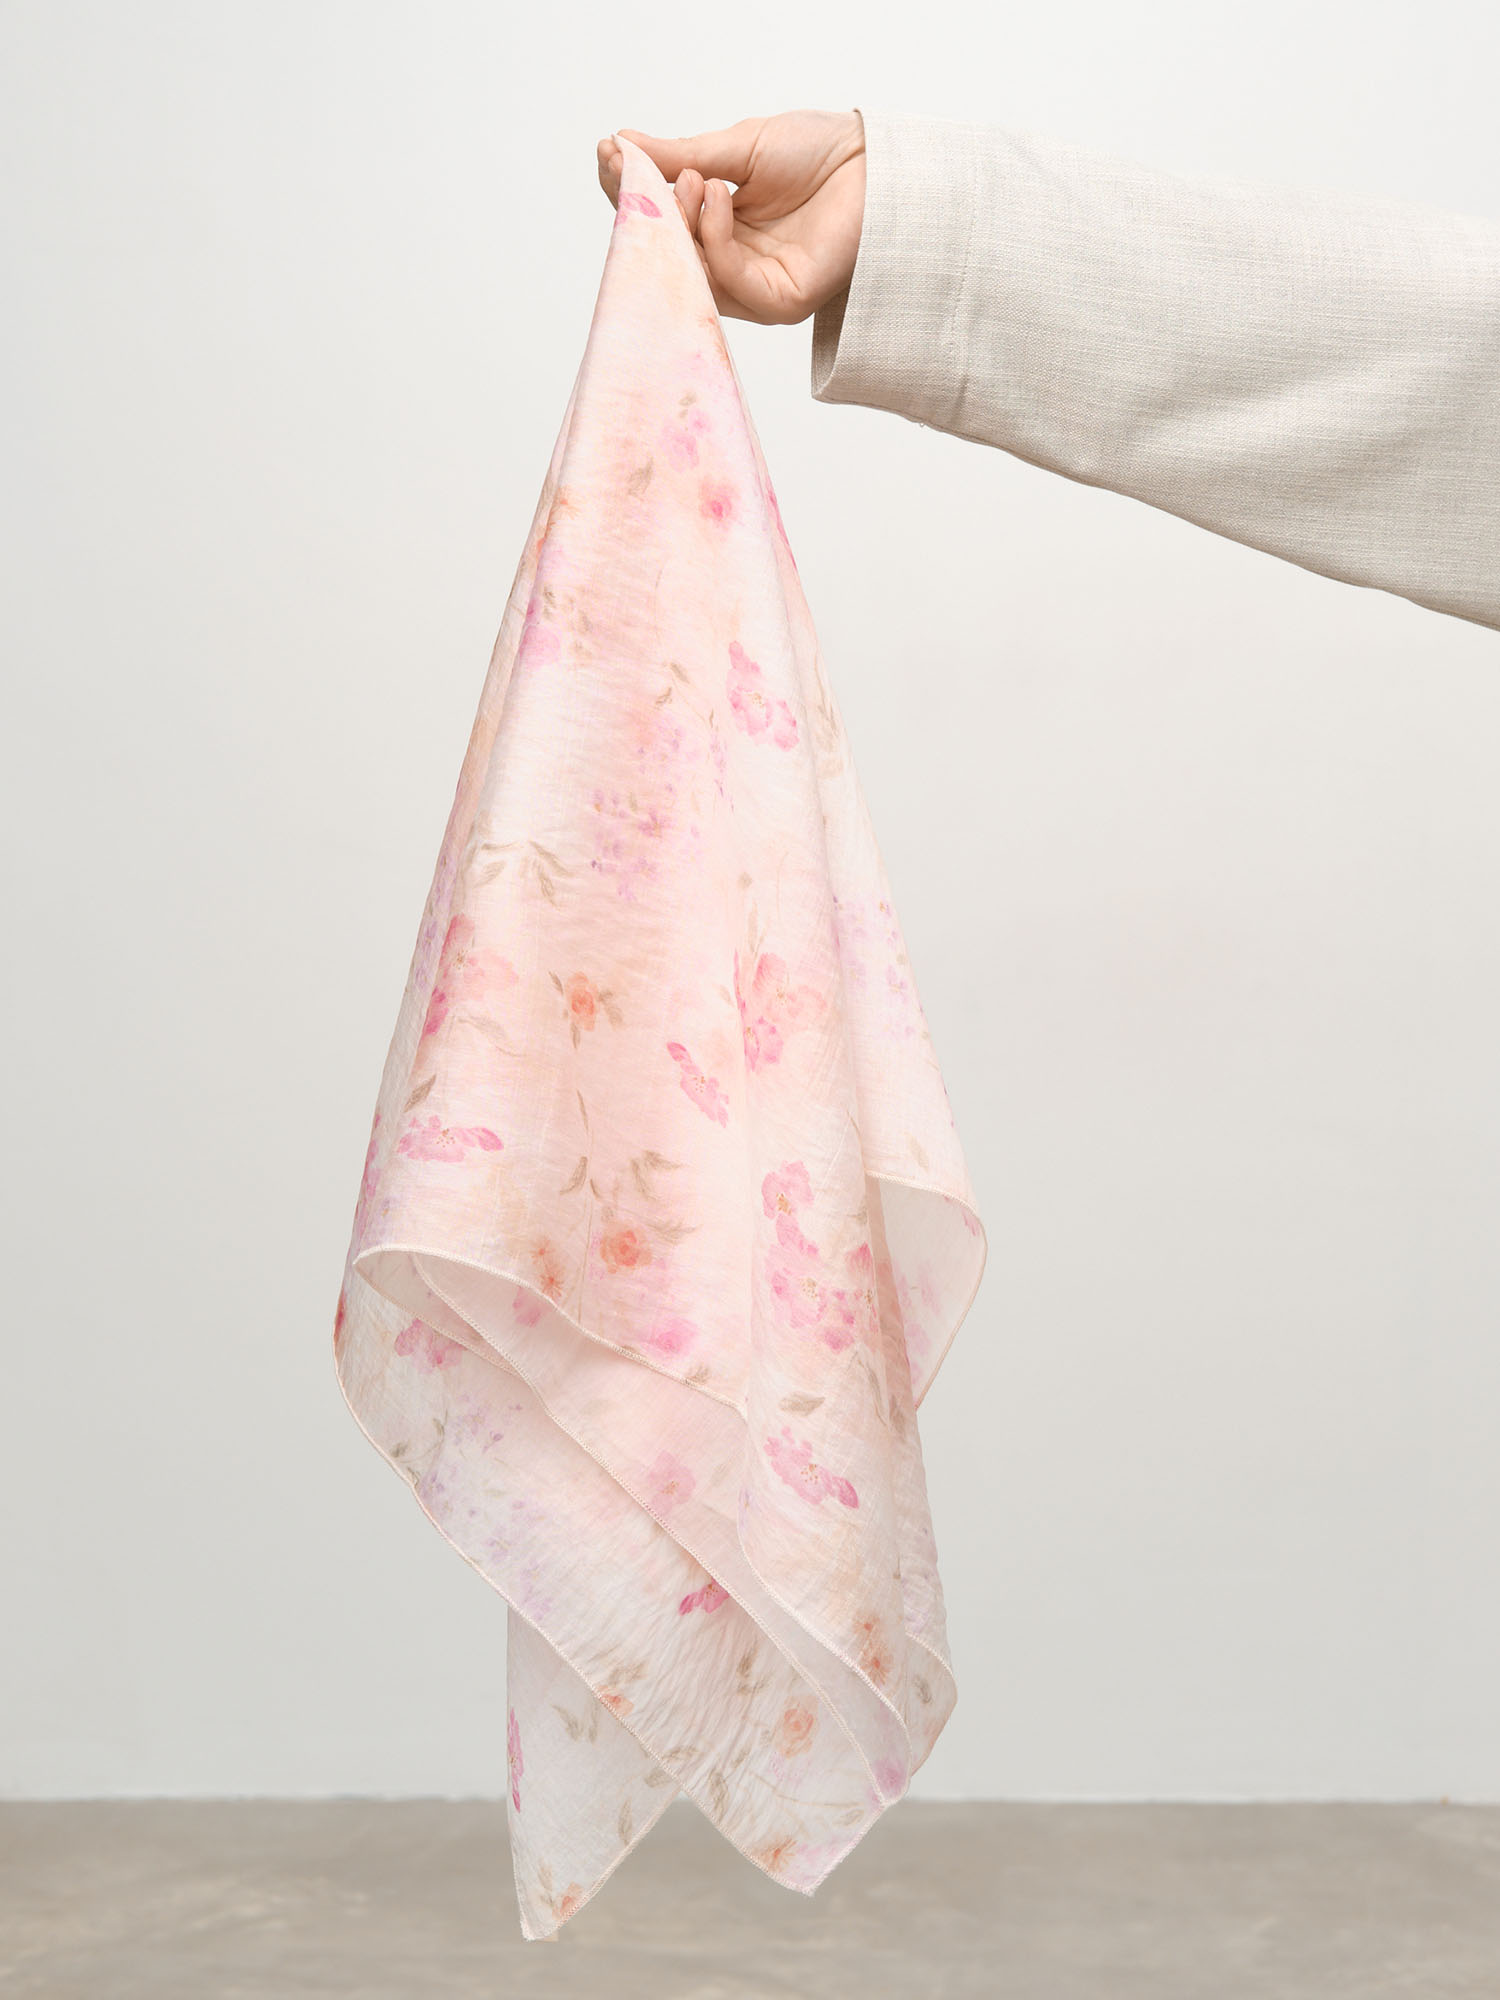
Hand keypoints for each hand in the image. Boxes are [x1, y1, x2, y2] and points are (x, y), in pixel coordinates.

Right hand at [595, 111, 864, 325]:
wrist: (878, 161)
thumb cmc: (819, 153)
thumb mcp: (737, 149)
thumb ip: (681, 157)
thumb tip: (623, 146)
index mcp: (723, 230)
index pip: (664, 224)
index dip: (632, 196)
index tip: (608, 155)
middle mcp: (735, 266)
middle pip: (670, 257)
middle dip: (646, 214)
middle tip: (629, 168)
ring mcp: (756, 290)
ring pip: (694, 275)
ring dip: (682, 224)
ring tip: (691, 179)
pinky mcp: (779, 303)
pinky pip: (729, 281)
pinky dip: (714, 238)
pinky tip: (718, 196)